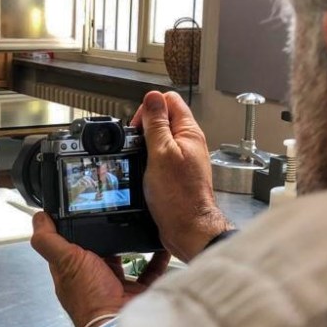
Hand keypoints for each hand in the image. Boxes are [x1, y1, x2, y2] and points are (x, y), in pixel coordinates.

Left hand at [30, 212, 169, 326]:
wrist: (117, 325)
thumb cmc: (90, 298)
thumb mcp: (65, 261)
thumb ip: (50, 240)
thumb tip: (38, 219)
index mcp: (71, 270)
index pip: (67, 245)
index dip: (71, 228)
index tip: (81, 208)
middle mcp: (91, 277)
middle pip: (97, 249)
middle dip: (105, 233)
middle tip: (114, 211)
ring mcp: (114, 285)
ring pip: (122, 258)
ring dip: (130, 243)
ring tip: (136, 222)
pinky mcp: (135, 290)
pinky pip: (149, 270)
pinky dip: (156, 258)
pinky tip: (160, 245)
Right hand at [131, 91, 230, 260]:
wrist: (188, 228)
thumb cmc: (180, 197)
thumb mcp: (161, 153)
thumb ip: (157, 124)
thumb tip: (152, 97)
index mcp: (189, 132)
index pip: (168, 100)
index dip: (148, 109)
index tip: (138, 127)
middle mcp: (188, 143)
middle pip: (162, 119)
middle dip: (144, 128)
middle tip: (137, 146)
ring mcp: (182, 159)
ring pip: (158, 139)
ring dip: (144, 146)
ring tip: (140, 160)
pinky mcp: (175, 174)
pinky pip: (158, 158)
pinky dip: (147, 161)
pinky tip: (143, 172)